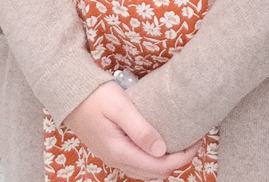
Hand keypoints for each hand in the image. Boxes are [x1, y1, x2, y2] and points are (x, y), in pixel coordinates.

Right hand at [60, 81, 199, 178]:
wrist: (70, 96)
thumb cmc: (96, 97)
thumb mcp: (121, 108)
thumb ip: (141, 130)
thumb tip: (162, 151)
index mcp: (119, 152)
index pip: (159, 166)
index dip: (182, 158)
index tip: (198, 141)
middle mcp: (116, 160)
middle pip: (155, 173)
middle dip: (178, 160)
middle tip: (194, 139)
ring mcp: (113, 157)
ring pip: (146, 171)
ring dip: (166, 162)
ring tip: (182, 141)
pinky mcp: (112, 151)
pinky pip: (138, 164)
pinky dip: (154, 159)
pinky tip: (162, 143)